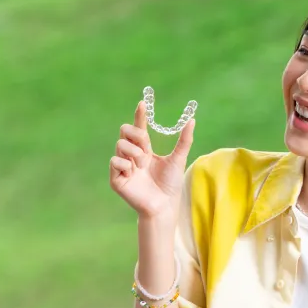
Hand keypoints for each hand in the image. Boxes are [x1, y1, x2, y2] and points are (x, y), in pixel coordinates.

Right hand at [109, 100, 194, 218]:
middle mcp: (132, 156)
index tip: (143, 103)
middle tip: (145, 145)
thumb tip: (192, 120)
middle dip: (135, 134)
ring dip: (134, 152)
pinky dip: (125, 165)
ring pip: (120, 145)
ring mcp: (123, 166)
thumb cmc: (170, 184)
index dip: (140, 115)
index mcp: (145, 150)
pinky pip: (115, 161)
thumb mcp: (178, 159)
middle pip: (124, 131)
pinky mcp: (116, 178)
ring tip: (142, 164)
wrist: (164, 204)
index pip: (139, 128)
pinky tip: (133, 173)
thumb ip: (184, 140)